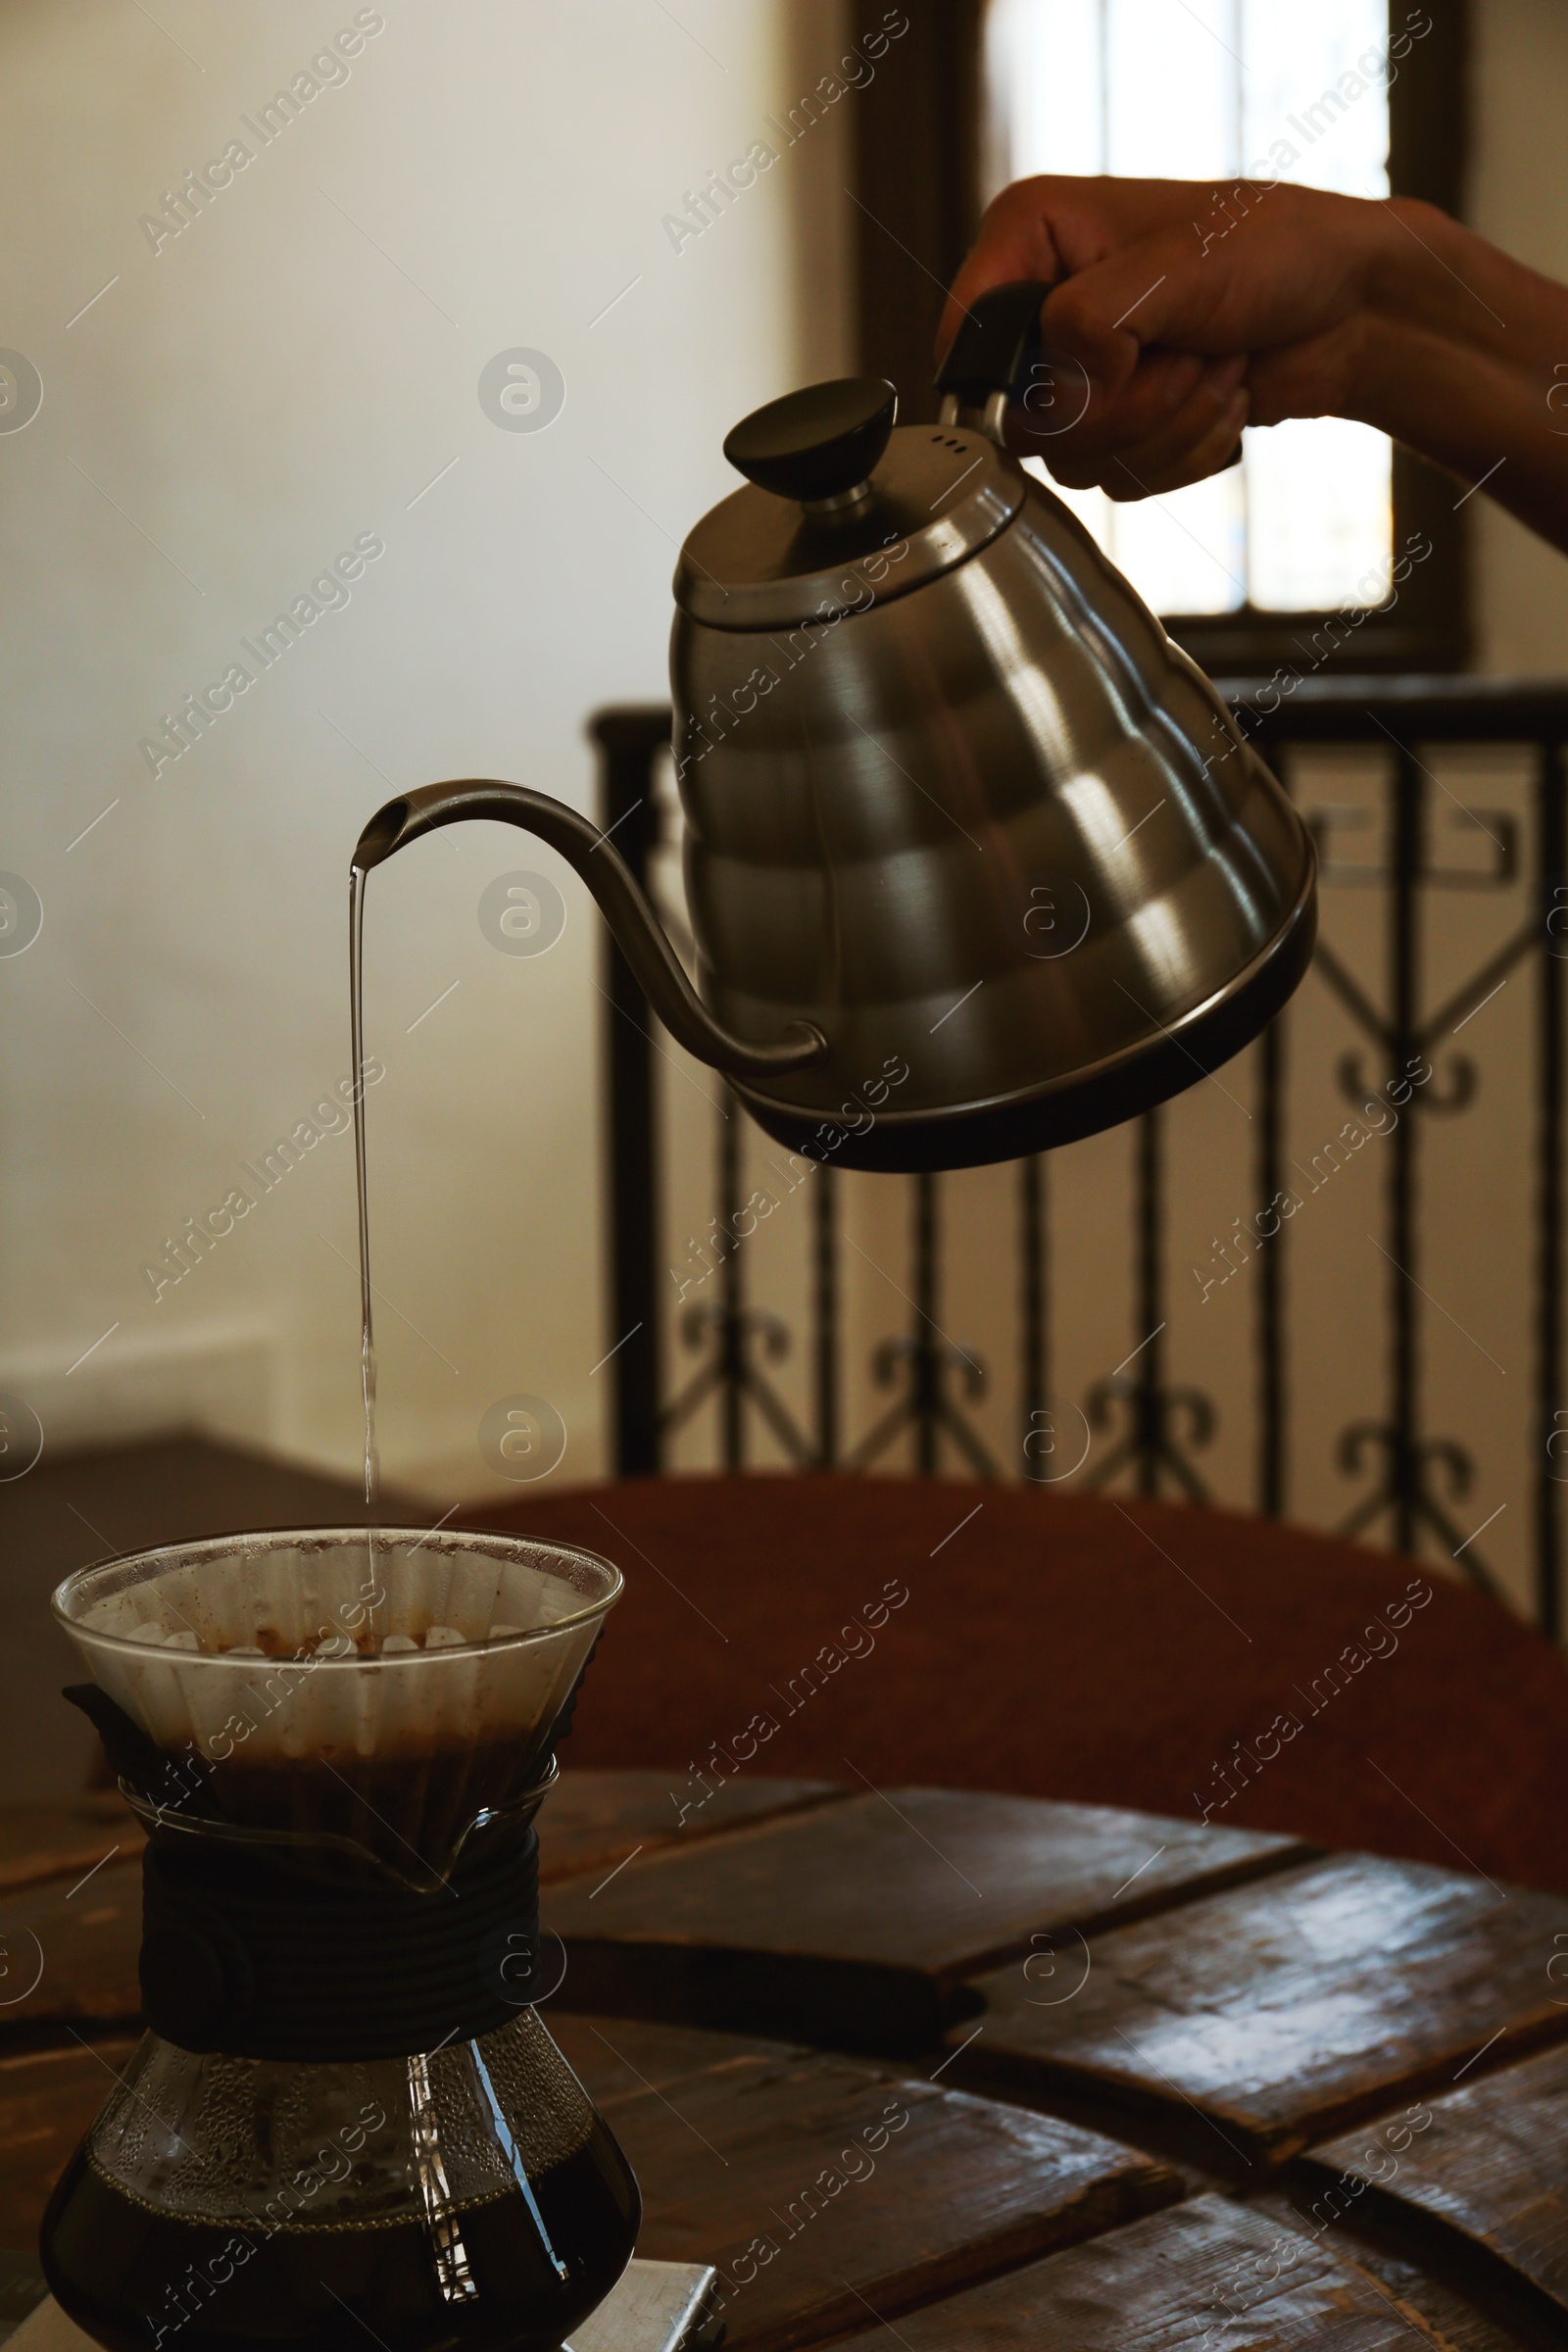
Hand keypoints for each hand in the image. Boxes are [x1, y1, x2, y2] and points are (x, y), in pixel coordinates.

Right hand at [938, 175, 1384, 496]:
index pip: (966, 340)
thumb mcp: (1178, 269)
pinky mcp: (1116, 423)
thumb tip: (1053, 397)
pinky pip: (1118, 482)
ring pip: (1076, 461)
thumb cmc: (1279, 252)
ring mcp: (1079, 373)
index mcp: (1032, 239)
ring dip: (1166, 428)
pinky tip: (1218, 398)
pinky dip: (1182, 452)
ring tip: (1215, 367)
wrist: (1349, 308)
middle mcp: (1043, 307)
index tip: (1102, 366)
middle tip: (1186, 354)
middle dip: (1125, 406)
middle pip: (1025, 423)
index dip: (1028, 379)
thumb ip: (1093, 324)